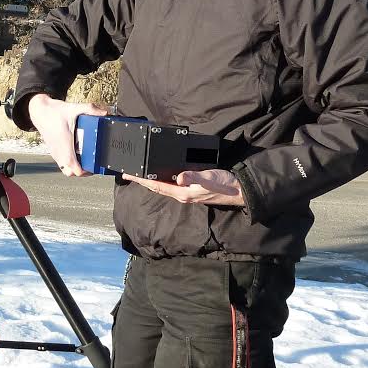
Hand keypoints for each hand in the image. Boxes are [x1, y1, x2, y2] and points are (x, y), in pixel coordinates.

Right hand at [27, 94, 108, 176]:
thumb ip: (90, 109)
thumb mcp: (74, 108)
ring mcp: (56, 153)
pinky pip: (62, 163)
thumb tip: (104, 113)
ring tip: (86, 159)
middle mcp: (59, 152)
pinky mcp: (54, 151)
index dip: (86, 172)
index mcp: (65, 146)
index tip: (95, 168)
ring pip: (66, 169)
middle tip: (92, 165)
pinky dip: (70, 162)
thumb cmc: (53, 112)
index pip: (75, 169)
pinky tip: (78, 153)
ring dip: (76, 167)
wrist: (39, 111)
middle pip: (71, 173)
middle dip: (83, 172)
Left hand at [121, 168, 244, 206]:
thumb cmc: (223, 184)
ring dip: (151, 180)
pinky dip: (163, 178)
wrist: (238, 190)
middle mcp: (182, 194)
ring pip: (164, 186)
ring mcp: (187, 192)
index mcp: (182, 193)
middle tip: (129, 173)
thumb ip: (194, 177)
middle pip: (157, 187)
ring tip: (140, 174)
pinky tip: (162, 174)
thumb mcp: (208, 178)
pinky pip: (172, 183)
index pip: (157, 186)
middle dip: (142, 181)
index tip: (129, 175)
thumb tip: (179, 177)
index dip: (142, 180)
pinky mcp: (192, 188)